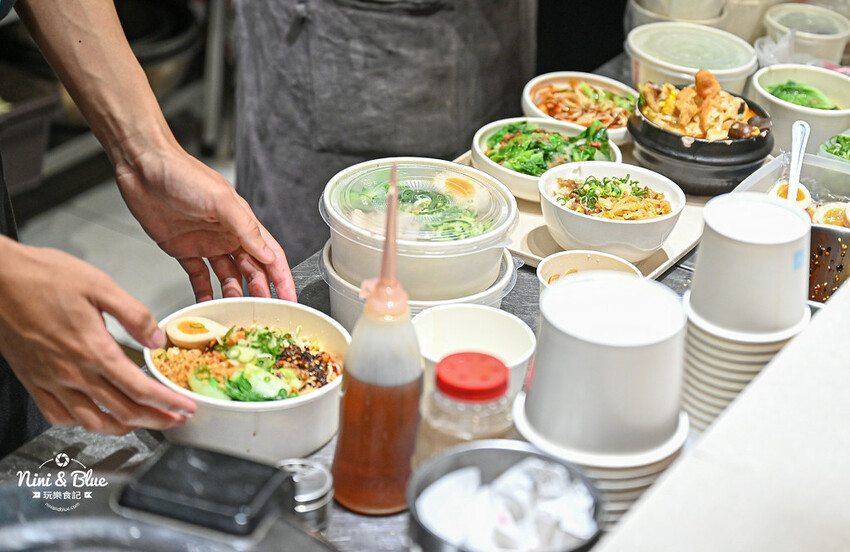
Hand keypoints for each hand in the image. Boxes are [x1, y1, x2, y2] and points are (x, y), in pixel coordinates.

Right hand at [0, 238, 196, 433]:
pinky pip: (59, 415)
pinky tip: (94, 415)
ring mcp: (50, 380)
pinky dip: (81, 422)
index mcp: (93, 349)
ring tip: (142, 422)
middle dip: (154, 419)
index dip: (167, 403)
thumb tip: (157, 340)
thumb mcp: (100, 285)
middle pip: (122, 411)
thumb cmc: (44, 276)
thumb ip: (134, 315)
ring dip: (122, 427)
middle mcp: (72, 372)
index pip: (139, 388)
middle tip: (175, 420)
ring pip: (91, 421)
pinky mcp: (33, 380)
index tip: (185, 408)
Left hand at [113, 143, 295, 301]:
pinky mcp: (183, 249)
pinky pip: (198, 276)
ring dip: (233, 294)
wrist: (141, 166)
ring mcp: (206, 243)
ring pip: (228, 276)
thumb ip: (247, 229)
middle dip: (260, 292)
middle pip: (251, 270)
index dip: (282, 278)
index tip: (289, 299)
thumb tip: (269, 255)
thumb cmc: (182, 173)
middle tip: (262, 313)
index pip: (271, 255)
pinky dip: (203, 292)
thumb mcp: (221, 200)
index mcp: (242, 222)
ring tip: (235, 312)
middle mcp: (227, 234)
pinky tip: (206, 305)